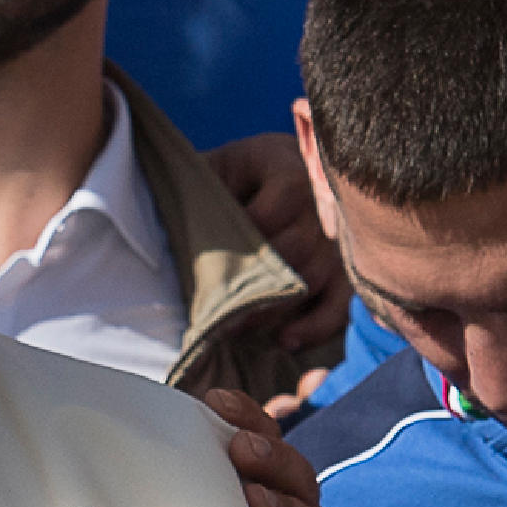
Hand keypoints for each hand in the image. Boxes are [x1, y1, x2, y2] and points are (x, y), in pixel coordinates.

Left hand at [199, 130, 350, 322]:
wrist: (276, 175)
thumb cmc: (236, 177)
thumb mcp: (216, 168)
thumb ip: (198, 187)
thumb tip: (159, 221)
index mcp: (286, 165)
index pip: (278, 203)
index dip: (248, 234)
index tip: (215, 261)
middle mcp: (322, 200)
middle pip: (299, 246)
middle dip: (260, 283)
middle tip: (222, 311)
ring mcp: (339, 238)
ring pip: (316, 278)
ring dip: (278, 309)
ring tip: (241, 329)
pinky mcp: (347, 270)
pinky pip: (341, 303)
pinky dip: (316, 327)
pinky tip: (286, 340)